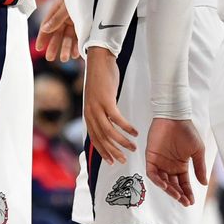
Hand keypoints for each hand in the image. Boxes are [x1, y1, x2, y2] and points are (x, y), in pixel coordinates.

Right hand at [35, 0, 80, 62]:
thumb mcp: (67, 6)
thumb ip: (56, 18)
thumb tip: (45, 29)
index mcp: (57, 9)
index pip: (47, 25)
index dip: (43, 37)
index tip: (39, 48)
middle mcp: (65, 16)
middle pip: (57, 33)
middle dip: (54, 46)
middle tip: (50, 58)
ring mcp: (74, 21)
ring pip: (68, 37)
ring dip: (66, 48)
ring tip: (65, 58)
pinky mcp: (84, 25)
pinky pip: (78, 38)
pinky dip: (77, 46)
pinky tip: (75, 54)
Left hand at [83, 47, 137, 163]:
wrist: (98, 61)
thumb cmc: (100, 81)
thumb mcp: (97, 100)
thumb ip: (100, 113)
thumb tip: (107, 125)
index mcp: (88, 115)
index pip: (94, 139)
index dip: (103, 152)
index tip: (112, 162)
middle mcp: (90, 113)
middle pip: (102, 139)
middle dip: (113, 152)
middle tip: (124, 160)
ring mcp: (97, 107)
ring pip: (109, 132)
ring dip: (122, 142)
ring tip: (133, 147)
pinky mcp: (106, 101)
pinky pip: (117, 119)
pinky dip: (127, 127)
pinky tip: (135, 132)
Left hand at [145, 117, 207, 206]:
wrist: (174, 117)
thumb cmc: (187, 131)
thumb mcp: (197, 150)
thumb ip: (199, 167)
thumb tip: (203, 184)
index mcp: (181, 166)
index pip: (183, 184)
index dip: (187, 193)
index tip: (191, 202)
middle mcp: (170, 166)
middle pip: (173, 185)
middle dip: (178, 194)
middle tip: (184, 201)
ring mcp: (160, 162)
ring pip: (162, 181)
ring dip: (169, 190)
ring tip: (177, 195)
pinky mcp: (151, 157)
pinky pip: (152, 172)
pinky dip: (157, 180)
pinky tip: (165, 185)